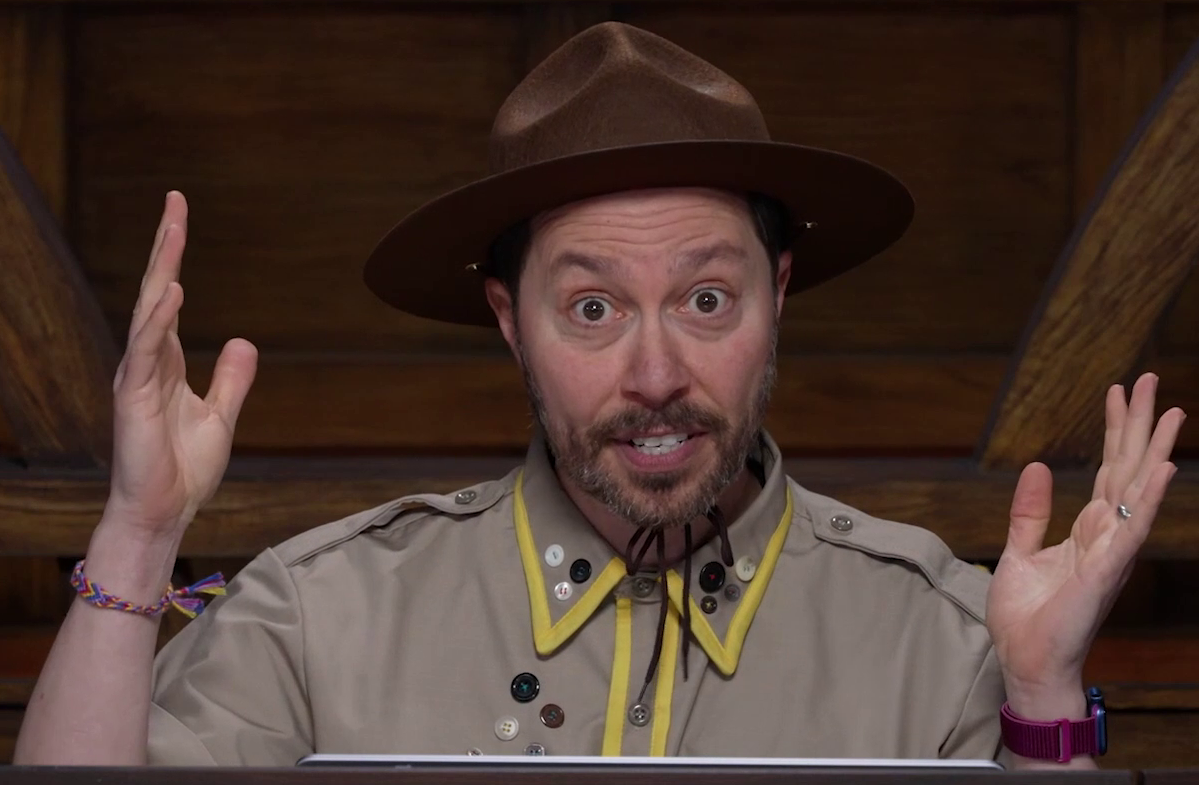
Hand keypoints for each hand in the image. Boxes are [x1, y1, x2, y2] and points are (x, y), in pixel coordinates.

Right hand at [102, 192, 257, 541]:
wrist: (164, 513)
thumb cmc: (183, 470)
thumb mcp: (220, 415)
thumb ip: (230, 379)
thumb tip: (242, 340)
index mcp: (163, 363)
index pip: (166, 297)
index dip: (172, 255)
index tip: (179, 212)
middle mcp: (145, 362)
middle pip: (153, 290)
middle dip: (165, 245)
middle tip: (175, 200)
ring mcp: (136, 379)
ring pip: (147, 312)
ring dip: (160, 268)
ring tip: (173, 228)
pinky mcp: (134, 400)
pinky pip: (145, 352)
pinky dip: (157, 320)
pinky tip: (169, 290)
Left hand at [986, 373, 1184, 707]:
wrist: (1026, 661)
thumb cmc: (1027, 618)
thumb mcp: (1019, 553)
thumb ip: (1030, 512)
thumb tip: (1039, 465)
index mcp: (1089, 531)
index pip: (1108, 471)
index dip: (1114, 431)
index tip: (1118, 391)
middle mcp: (1108, 536)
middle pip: (1128, 468)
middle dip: (1139, 424)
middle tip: (1150, 379)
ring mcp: (1112, 552)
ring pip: (1139, 490)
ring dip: (1155, 449)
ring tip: (1172, 409)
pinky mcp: (1106, 571)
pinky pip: (1132, 529)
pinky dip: (1149, 498)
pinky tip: (1165, 468)